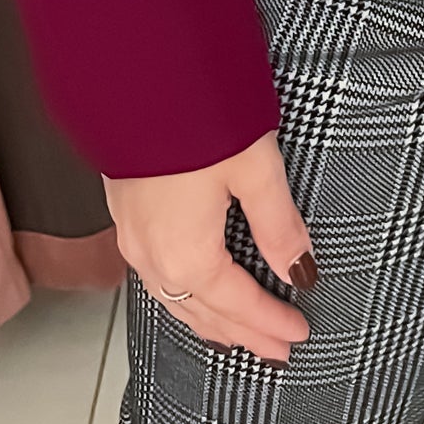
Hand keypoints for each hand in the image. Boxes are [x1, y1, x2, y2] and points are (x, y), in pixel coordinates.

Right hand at [104, 129, 314, 362]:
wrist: (133, 73)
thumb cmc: (196, 113)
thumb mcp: (255, 167)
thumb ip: (278, 225)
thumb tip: (300, 272)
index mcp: (186, 255)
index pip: (237, 305)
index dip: (270, 323)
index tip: (299, 334)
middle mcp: (152, 257)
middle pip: (203, 313)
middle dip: (242, 334)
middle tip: (276, 351)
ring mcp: (131, 237)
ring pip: (175, 299)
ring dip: (211, 319)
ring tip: (241, 333)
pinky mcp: (123, 215)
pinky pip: (156, 277)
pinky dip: (184, 295)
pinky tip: (194, 290)